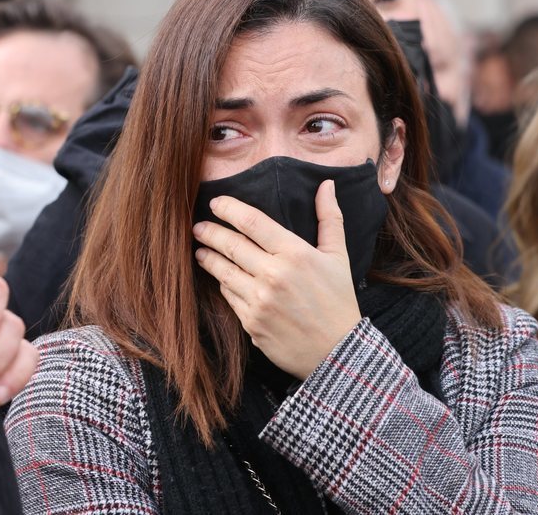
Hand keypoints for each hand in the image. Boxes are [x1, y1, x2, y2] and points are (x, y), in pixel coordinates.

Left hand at [193, 180, 361, 378]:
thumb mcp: (339, 256)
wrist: (337, 352)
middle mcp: (273, 275)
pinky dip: (224, 285)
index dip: (229, 209)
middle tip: (198, 226)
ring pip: (223, 272)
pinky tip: (221, 279)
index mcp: (294, 253)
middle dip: (210, 232)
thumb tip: (326, 185)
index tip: (216, 204)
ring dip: (208, 258)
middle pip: (230, 245)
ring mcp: (259, 300)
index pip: (251, 221)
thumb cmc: (339, 300)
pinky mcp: (251, 322)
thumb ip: (329, 217)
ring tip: (200, 251)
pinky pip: (229, 297)